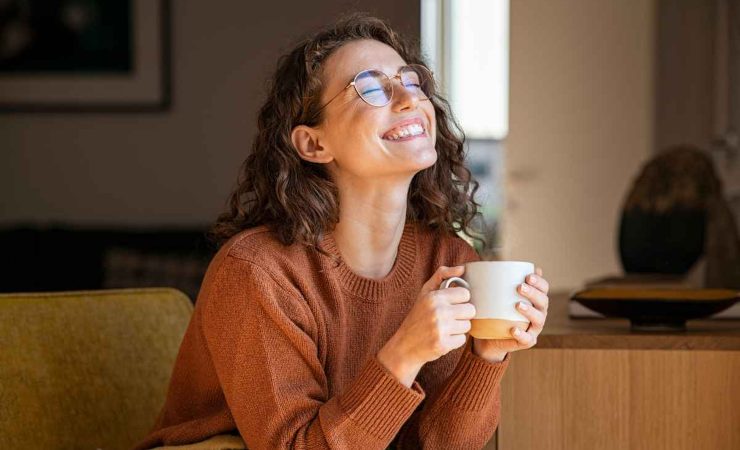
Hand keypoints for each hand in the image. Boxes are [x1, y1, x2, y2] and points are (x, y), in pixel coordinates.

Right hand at [378, 265, 475, 385]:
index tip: (451, 304)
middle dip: (462, 315)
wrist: (404, 346)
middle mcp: (438, 311)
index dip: (460, 300)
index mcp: (434, 297)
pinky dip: (454, 341)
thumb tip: (462, 268)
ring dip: (458, 328)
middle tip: (449, 318)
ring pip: (467, 325)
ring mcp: (440, 329)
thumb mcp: (425, 293)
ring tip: (444, 328)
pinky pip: (462, 340)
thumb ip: (442, 276)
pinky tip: (443, 338)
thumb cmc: (417, 317)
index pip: (465, 294)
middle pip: (470, 310)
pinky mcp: (443, 344)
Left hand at [472, 267, 549, 361]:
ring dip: (530, 311)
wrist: (489, 337)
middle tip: (520, 287)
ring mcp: (534, 328)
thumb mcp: (494, 295)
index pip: (543, 288)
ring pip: (539, 319)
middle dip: (534, 293)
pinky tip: (513, 329)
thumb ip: (494, 281)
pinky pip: (528, 339)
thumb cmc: (494, 310)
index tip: (527, 276)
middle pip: (543, 301)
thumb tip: (485, 264)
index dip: (539, 281)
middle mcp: (538, 312)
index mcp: (534, 299)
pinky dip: (522, 335)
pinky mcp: (527, 341)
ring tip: (518, 305)